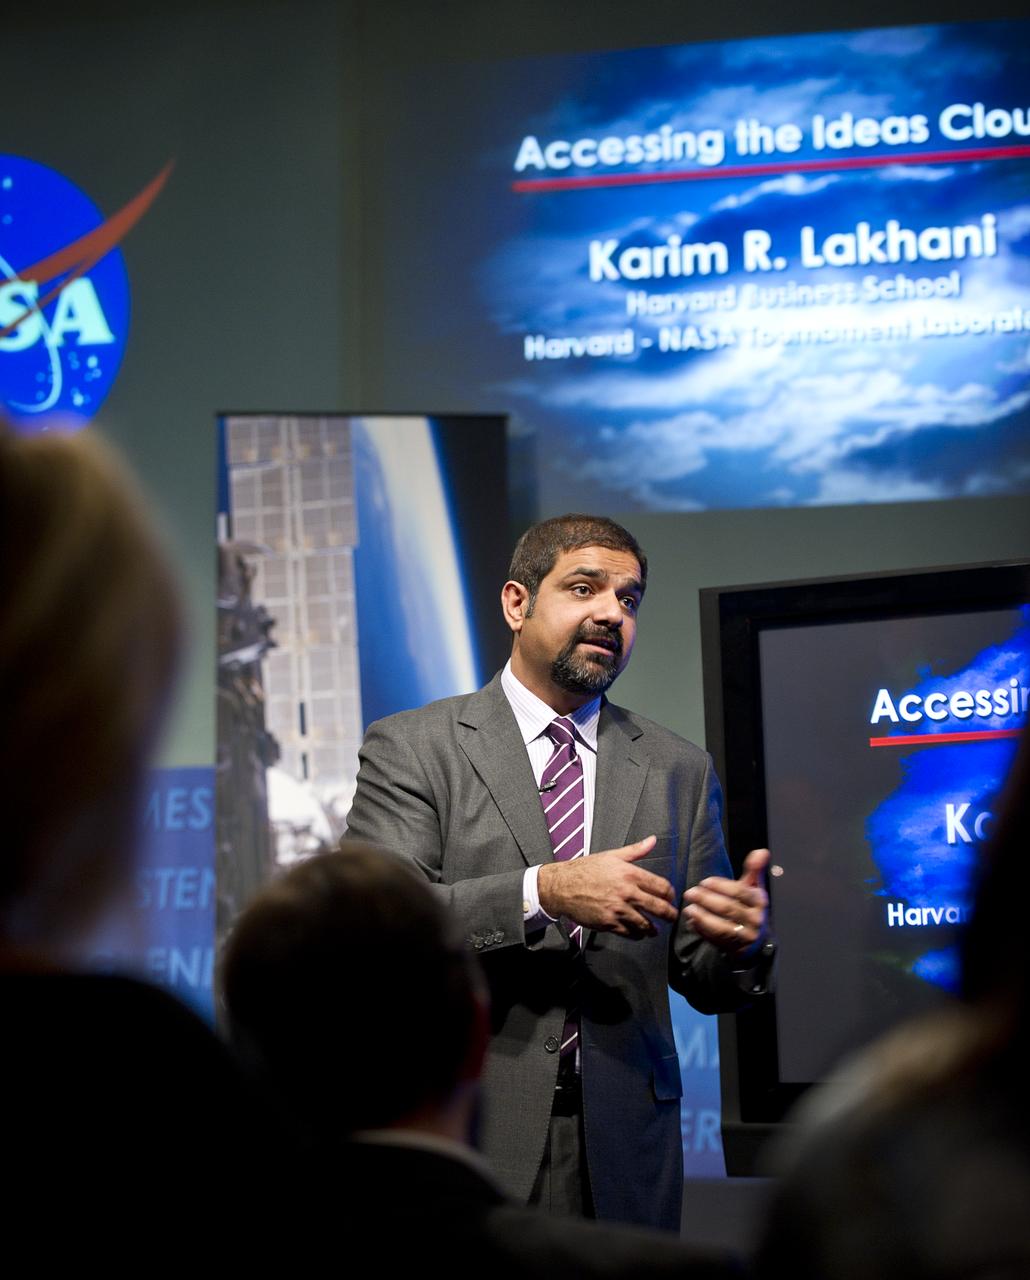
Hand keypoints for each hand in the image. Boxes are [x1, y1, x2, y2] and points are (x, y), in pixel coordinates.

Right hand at [537, 836, 676, 938]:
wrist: (561, 887)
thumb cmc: (585, 870)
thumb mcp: (611, 856)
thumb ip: (635, 850)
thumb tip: (652, 840)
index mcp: (629, 873)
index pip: (662, 887)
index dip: (671, 895)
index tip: (671, 898)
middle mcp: (626, 892)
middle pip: (659, 908)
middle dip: (670, 915)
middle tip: (672, 917)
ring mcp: (618, 909)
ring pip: (646, 924)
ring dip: (654, 928)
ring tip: (655, 929)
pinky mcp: (609, 923)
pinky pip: (630, 933)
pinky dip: (637, 935)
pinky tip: (638, 933)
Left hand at [682, 848, 769, 958]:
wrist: (757, 941)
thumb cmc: (749, 909)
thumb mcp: (753, 889)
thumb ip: (754, 870)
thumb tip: (762, 851)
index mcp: (760, 902)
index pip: (740, 892)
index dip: (721, 886)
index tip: (704, 882)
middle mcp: (756, 920)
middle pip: (729, 909)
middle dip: (707, 900)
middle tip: (690, 893)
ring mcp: (746, 937)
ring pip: (722, 927)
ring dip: (703, 918)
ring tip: (688, 909)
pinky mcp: (736, 950)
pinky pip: (717, 941)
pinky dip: (703, 931)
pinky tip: (692, 923)